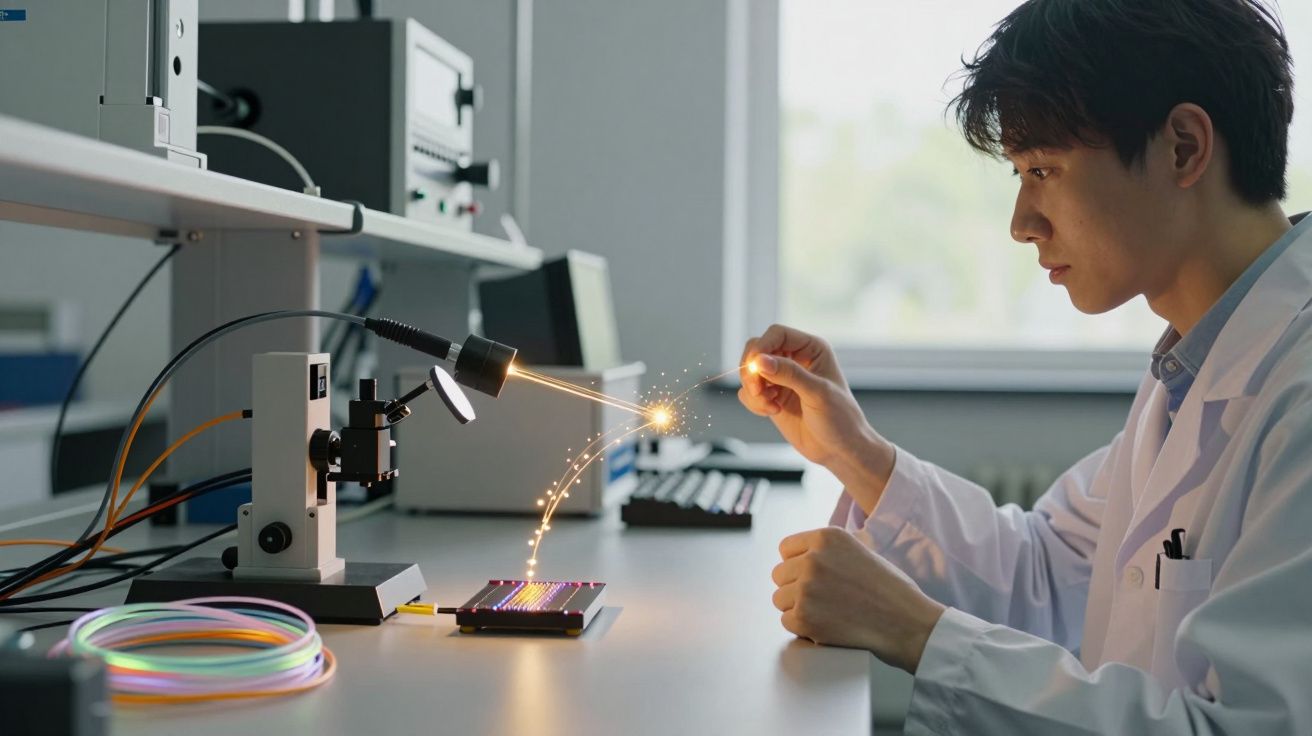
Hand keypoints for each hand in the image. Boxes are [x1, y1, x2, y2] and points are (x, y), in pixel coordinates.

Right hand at [738, 324, 894, 508]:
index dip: (762, 347)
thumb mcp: (818, 393)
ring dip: (754, 389)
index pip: (777, 334)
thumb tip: (760, 361)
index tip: (755, 367)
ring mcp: (781, 378)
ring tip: (771, 405)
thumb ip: (789, 374)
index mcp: (811, 349)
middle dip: (752, 370)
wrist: (839, 449)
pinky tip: (773, 411)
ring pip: (749, 370)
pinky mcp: (771, 396)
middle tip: (757, 390)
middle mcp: (794, 359)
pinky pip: (748, 392)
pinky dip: (754, 402)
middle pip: (757, 348)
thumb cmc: (840, 419)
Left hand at [771, 527, 945, 672]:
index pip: (786, 548)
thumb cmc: (890, 590)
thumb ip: (826, 551)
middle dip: (795, 587)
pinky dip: (803, 628)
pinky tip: (827, 625)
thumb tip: (796, 559)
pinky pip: (786, 621)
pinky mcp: (804, 617)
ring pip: (779, 599)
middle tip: (822, 599)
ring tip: (826, 612)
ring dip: (797, 608)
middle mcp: (812, 558)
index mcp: (826, 537)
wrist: (908, 623)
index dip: (797, 564)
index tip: (813, 577)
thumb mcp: (858, 550)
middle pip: (779, 574)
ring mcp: (806, 588)